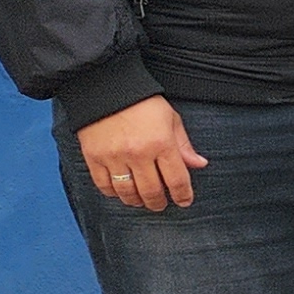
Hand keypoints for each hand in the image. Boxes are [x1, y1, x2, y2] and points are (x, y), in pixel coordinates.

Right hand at [77, 94, 207, 212]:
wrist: (105, 88)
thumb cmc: (143, 103)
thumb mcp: (171, 119)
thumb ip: (184, 145)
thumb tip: (199, 165)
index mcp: (161, 143)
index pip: (177, 179)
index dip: (183, 195)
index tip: (185, 201)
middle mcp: (138, 154)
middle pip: (151, 191)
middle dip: (159, 202)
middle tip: (162, 204)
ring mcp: (114, 157)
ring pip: (127, 192)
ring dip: (137, 201)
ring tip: (142, 201)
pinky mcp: (93, 157)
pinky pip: (103, 185)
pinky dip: (113, 193)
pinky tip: (121, 192)